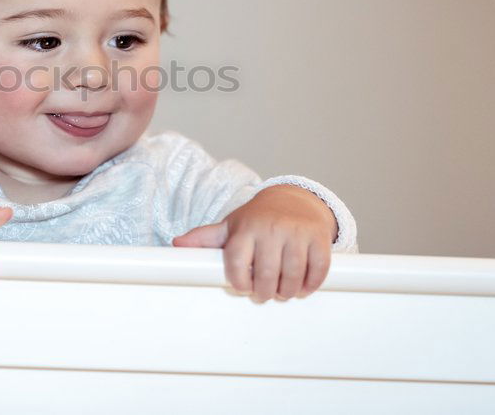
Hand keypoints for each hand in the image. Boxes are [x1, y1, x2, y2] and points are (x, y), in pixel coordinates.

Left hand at [171, 185, 335, 302]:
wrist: (294, 199)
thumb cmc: (258, 219)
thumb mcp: (231, 226)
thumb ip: (206, 238)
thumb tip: (177, 244)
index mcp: (246, 228)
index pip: (237, 262)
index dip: (239, 282)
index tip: (242, 288)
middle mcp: (270, 228)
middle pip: (266, 274)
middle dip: (264, 292)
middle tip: (263, 294)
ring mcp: (296, 232)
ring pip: (292, 275)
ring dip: (287, 291)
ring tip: (282, 292)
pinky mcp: (318, 238)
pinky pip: (318, 269)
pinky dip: (311, 284)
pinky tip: (303, 287)